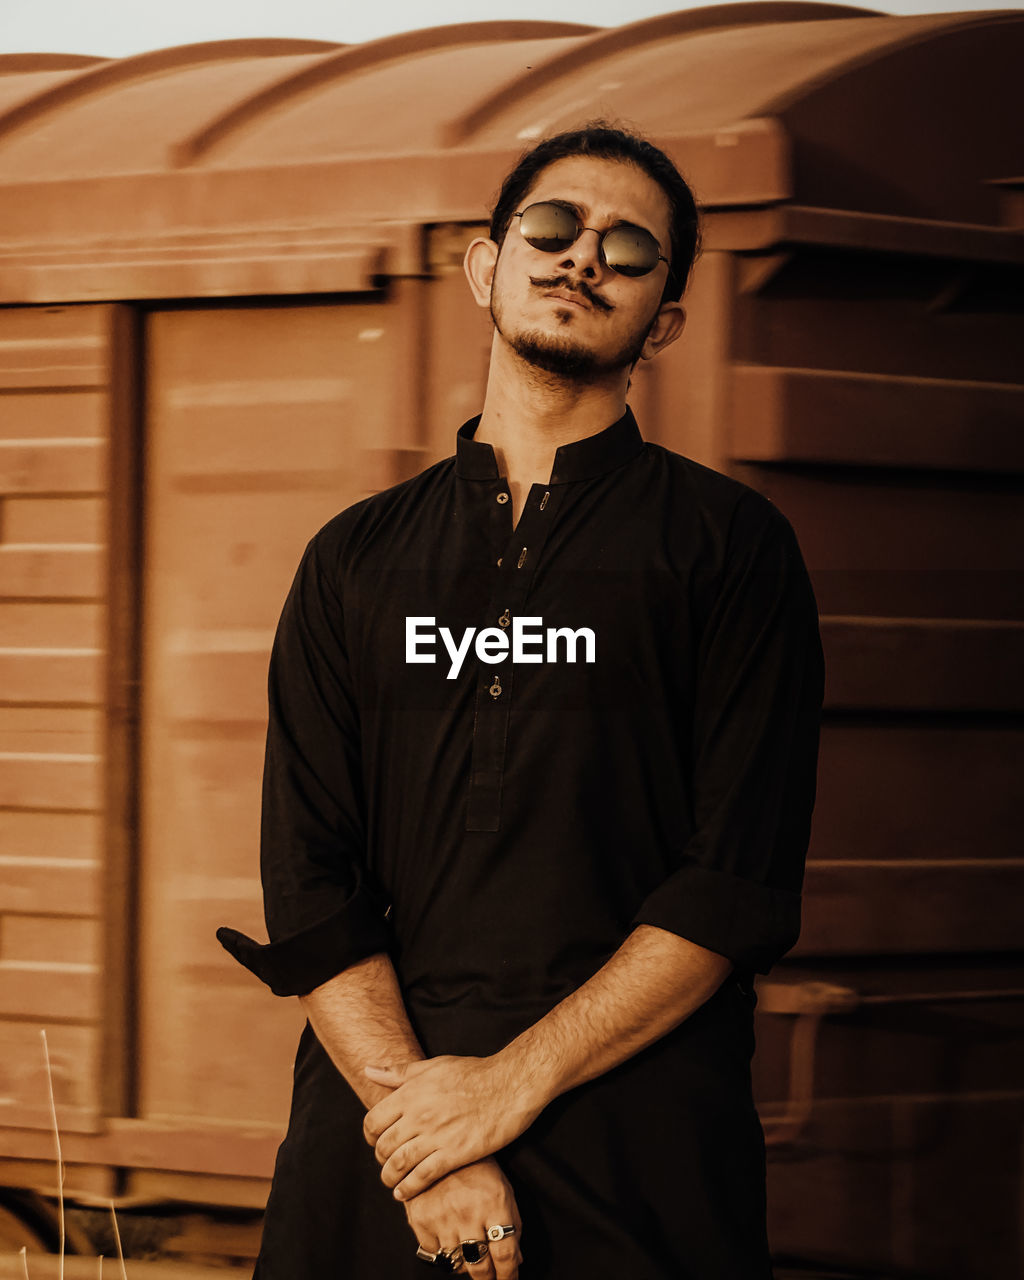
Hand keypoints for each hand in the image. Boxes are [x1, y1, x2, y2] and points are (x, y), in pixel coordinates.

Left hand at [363, 1055, 543, 1198]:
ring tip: (392, 1182)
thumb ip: (398, 1072)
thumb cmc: (473, 1073)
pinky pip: (422, 1176)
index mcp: (411, 1092)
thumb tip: (368, 1069)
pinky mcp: (454, 1153)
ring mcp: (436, 1135)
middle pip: (384, 1146)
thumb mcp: (433, 1065)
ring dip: (390, 1178)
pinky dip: (409, 1188)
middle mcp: (419, 1115)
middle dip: (381, 1158)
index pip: (373, 1121)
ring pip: (399, 1164)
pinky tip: (404, 1193)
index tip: (376, 1140)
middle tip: (387, 1163)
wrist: (509, 1085)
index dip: (370, 1135)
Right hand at [403, 1157, 521, 1279]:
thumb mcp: (502, 1188)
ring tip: (470, 1256)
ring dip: (466, 1266)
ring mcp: (442, 1218)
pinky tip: (449, 1239)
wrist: (438, 1143)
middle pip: (480, 1266)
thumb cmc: (478, 1166)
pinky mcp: (421, 1220)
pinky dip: (444, 1252)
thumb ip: (512, 1222)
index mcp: (494, 1204)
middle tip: (490, 1279)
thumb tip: (517, 1258)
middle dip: (488, 1279)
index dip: (509, 1275)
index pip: (505, 1254)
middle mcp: (468, 1214)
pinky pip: (435, 1253)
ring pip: (457, 1264)